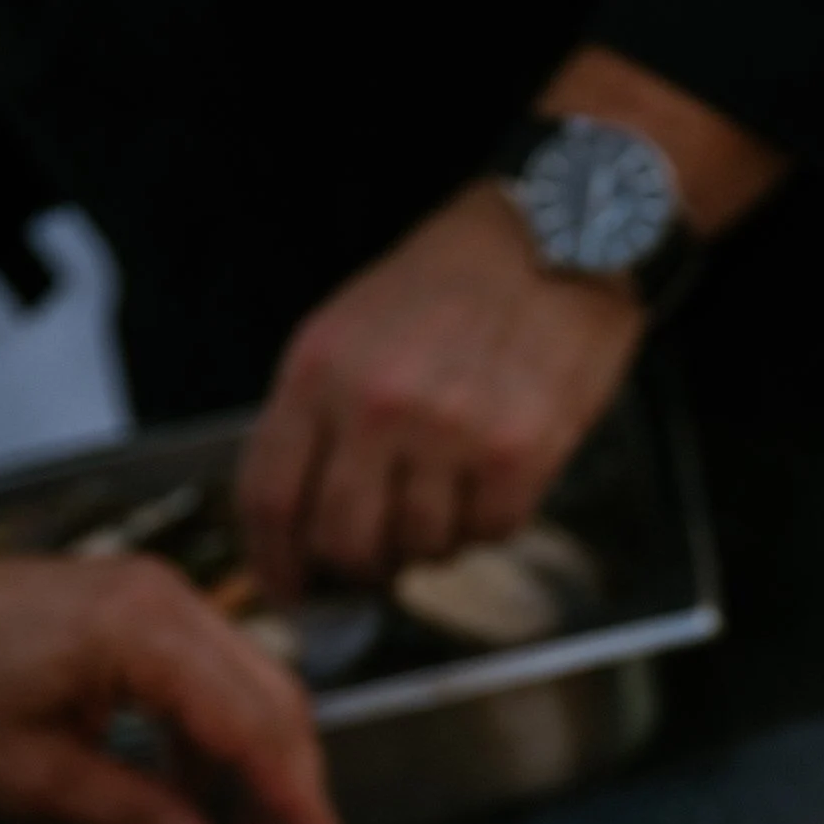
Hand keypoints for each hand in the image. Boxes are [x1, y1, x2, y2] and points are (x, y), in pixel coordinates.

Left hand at [0, 549, 353, 823]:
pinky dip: (218, 747)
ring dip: (259, 773)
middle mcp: (166, 600)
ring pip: (247, 693)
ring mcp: (153, 598)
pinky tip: (208, 810)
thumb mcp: (32, 780)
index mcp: (145, 632)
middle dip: (294, 792)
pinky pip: (205, 682)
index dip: (299, 806)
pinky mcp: (133, 611)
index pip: (258, 728)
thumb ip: (138, 822)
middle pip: (274, 703)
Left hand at [238, 181, 643, 599]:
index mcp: (318, 368)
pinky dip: (490, 522)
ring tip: (451, 493)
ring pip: (421, 548)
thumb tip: (304, 519)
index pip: (269, 496)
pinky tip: (496, 479)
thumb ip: (319, 414)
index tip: (288, 592)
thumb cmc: (450, 284)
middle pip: (343, 541)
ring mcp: (447, 431)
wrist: (554, 231)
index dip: (273, 562)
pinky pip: (491, 532)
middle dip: (360, 567)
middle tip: (382, 562)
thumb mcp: (352, 328)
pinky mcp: (516, 452)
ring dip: (433, 541)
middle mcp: (375, 404)